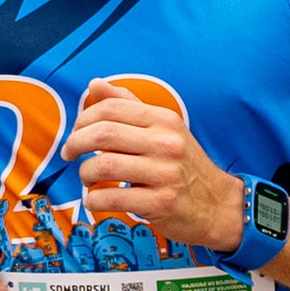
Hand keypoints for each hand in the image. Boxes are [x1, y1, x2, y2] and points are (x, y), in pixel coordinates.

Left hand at [65, 85, 242, 253]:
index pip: (111, 108)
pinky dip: (94, 200)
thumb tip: (95, 84)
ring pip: (103, 166)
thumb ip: (130, 106)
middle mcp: (165, 143)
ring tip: (87, 179)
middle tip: (69, 154)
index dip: (83, 119)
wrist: (220, 206)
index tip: (75, 133)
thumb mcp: (165, 129)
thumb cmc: (185, 166)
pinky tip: (96, 200)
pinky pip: (111, 198)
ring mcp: (164, 174)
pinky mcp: (160, 203)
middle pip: (102, 134)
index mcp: (164, 120)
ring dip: (84, 174)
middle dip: (75, 143)